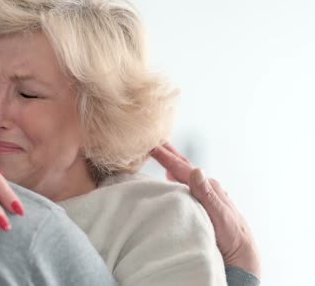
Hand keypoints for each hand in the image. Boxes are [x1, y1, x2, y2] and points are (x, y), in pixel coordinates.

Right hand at [151, 143, 261, 278]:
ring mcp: (204, 195)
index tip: (153, 146)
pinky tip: (169, 176)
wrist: (241, 253)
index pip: (184, 169)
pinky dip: (175, 176)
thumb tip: (196, 171)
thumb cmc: (232, 236)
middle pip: (184, 167)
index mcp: (209, 187)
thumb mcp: (221, 215)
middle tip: (155, 141)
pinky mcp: (201, 204)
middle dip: (170, 154)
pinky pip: (185, 185)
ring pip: (184, 175)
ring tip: (161, 154)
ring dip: (172, 163)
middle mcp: (207, 188)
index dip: (167, 158)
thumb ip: (207, 194)